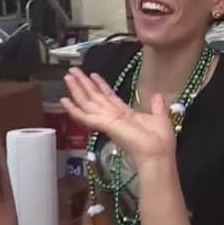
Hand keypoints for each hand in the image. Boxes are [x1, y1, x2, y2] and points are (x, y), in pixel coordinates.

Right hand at [61, 68, 175, 166]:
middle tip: (72, 70)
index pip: (109, 96)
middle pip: (95, 97)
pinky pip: (85, 116)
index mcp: (125, 114)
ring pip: (87, 102)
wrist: (157, 154)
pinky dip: (73, 109)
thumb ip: (156, 106)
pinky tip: (63, 100)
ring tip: (67, 76)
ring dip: (77, 89)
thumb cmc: (160, 140)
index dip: (100, 85)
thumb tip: (158, 95)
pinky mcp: (104, 125)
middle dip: (83, 83)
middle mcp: (113, 116)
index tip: (93, 74)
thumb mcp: (159, 117)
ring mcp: (107, 121)